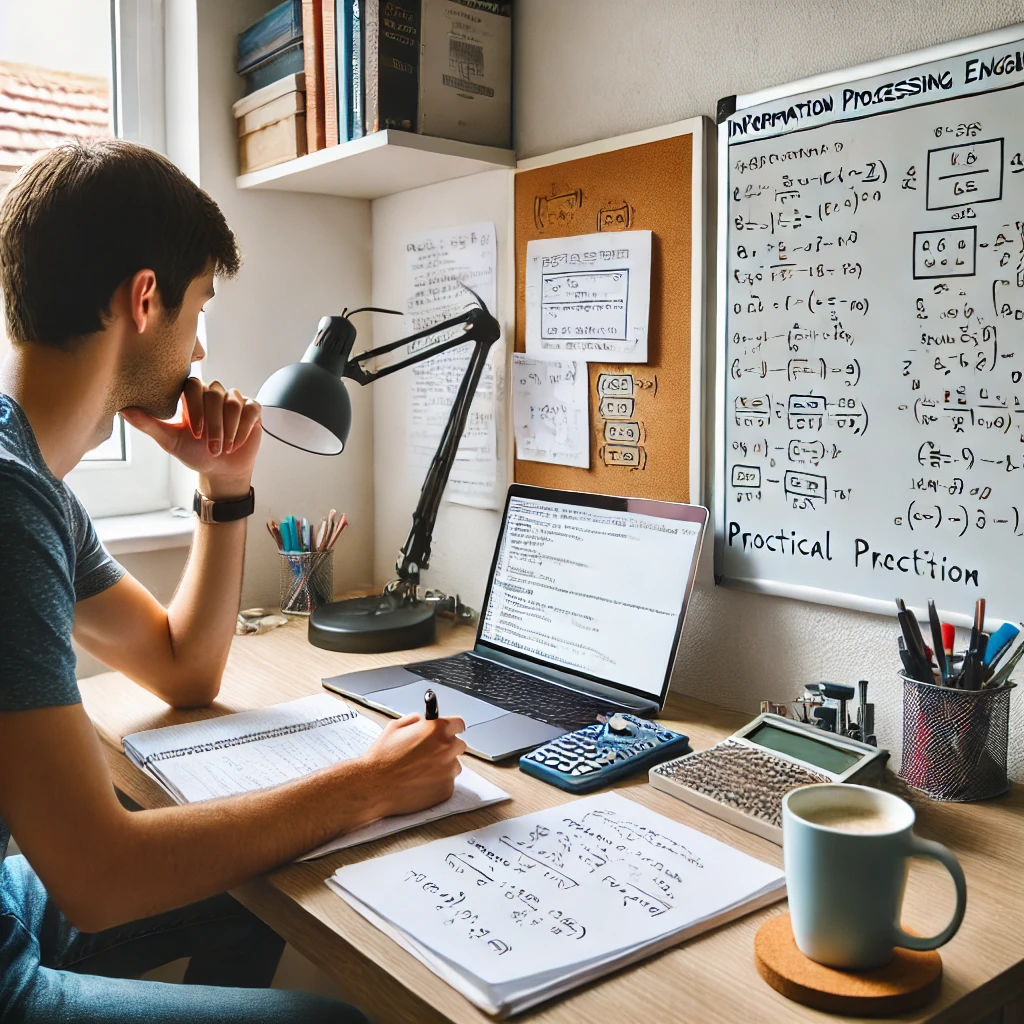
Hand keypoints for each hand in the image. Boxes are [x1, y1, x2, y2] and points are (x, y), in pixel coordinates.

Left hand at [121, 378, 261, 498]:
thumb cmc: (195, 453)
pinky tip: (236, 443)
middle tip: (210, 446)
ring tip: (223, 448)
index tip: (195, 432)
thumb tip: (123, 411)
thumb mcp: (170, 440)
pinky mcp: (252, 410)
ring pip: (233, 402)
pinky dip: (243, 429)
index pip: (193, 384)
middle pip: (215, 393)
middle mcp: (213, 394)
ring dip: (229, 429)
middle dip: (214, 424)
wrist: (221, 470)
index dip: (195, 406)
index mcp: (192, 397)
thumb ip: (149, 424)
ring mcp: (234, 400)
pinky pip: (250, 410)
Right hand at [361, 714, 466, 817]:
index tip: (450, 731)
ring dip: (444, 766)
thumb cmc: (382, 758)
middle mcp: (446, 749)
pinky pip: (448, 783)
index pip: (459, 724)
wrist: (374, 785)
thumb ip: (414, 720)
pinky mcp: (446, 789)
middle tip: (431, 753)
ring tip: (422, 770)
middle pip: (458, 745)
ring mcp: (448, 770)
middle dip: (447, 747)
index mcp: (437, 730)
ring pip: (454, 765)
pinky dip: (438, 783)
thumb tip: (423, 720)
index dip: (452, 728)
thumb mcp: (395, 727)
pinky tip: (420, 782)